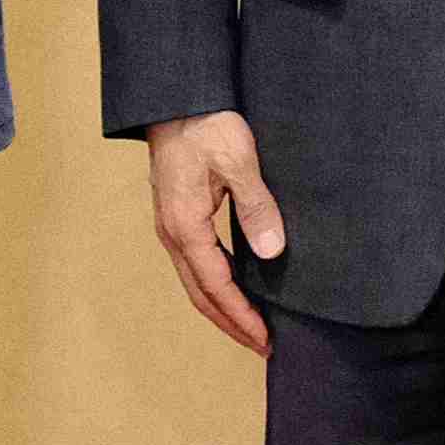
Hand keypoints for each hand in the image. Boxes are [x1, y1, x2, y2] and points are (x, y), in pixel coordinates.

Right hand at [149, 112, 288, 356]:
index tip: (265, 339)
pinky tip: (235, 288)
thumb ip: (256, 207)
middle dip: (231, 324)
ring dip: (222, 308)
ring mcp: (171, 226)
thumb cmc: (206, 124)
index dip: (242, 316)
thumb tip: (273, 253)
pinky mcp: (177, 216)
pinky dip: (215, 285)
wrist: (176, 98)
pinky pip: (195, 263)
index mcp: (185, 226)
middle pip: (201, 294)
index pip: (216, 287)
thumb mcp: (239, 161)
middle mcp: (172, 233)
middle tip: (262, 346)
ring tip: (251, 326)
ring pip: (195, 281)